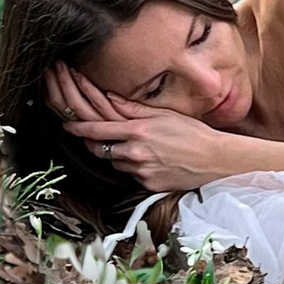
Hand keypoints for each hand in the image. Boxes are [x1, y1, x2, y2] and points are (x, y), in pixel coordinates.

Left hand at [49, 63, 236, 195]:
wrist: (215, 161)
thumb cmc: (193, 133)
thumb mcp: (164, 114)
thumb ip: (133, 108)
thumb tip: (109, 97)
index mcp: (137, 131)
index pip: (97, 129)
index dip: (78, 128)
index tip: (67, 124)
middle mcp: (135, 153)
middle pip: (99, 150)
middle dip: (92, 143)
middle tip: (91, 137)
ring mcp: (140, 171)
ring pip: (114, 163)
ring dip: (115, 155)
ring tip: (128, 147)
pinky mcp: (147, 185)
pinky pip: (130, 176)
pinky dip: (132, 168)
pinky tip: (146, 160)